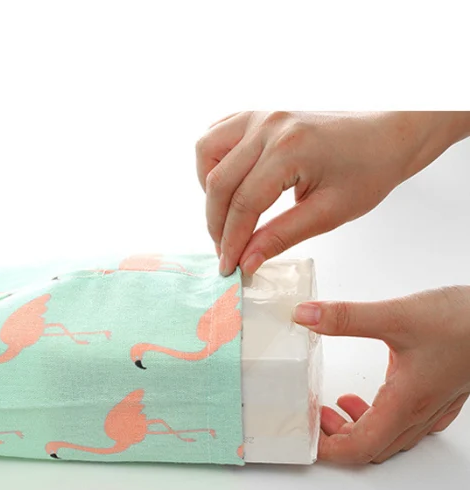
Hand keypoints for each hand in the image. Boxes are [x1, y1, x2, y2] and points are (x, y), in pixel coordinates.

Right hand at [195, 111, 469, 276]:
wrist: (389, 135)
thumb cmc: (369, 171)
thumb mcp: (328, 213)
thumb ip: (281, 237)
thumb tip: (246, 262)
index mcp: (291, 149)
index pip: (244, 204)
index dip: (231, 242)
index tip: (229, 268)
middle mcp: (269, 126)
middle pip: (219, 183)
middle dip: (217, 225)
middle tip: (226, 253)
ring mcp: (261, 115)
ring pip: (207, 152)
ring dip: (209, 190)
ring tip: (226, 216)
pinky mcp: (259, 114)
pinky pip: (216, 135)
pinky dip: (212, 162)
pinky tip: (228, 186)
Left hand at [292, 286, 469, 464]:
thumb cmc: (465, 321)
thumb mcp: (397, 315)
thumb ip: (346, 317)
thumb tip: (305, 317)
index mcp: (405, 404)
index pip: (359, 447)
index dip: (328, 449)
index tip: (305, 436)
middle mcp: (419, 413)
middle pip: (371, 447)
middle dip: (337, 438)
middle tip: (314, 417)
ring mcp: (433, 407)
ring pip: (389, 437)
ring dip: (358, 428)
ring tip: (336, 406)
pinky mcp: (441, 394)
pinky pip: (407, 423)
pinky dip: (380, 418)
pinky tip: (372, 397)